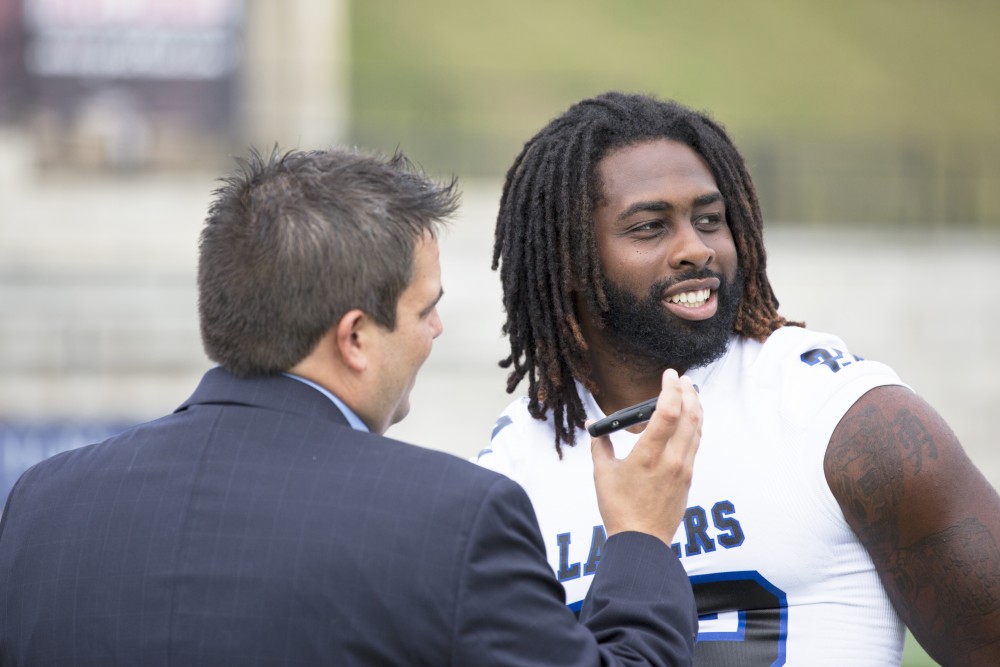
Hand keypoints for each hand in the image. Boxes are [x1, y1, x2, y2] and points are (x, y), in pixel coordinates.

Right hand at [590, 369, 700, 545]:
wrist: (642, 542)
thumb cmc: (619, 509)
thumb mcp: (603, 475)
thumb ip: (600, 447)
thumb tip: (594, 429)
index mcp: (649, 455)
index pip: (668, 412)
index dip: (671, 388)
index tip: (669, 374)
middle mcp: (672, 459)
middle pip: (691, 415)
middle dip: (689, 391)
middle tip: (682, 379)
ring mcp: (684, 468)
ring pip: (697, 428)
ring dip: (695, 406)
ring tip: (689, 392)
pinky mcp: (688, 477)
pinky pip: (695, 443)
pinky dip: (693, 425)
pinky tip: (687, 420)